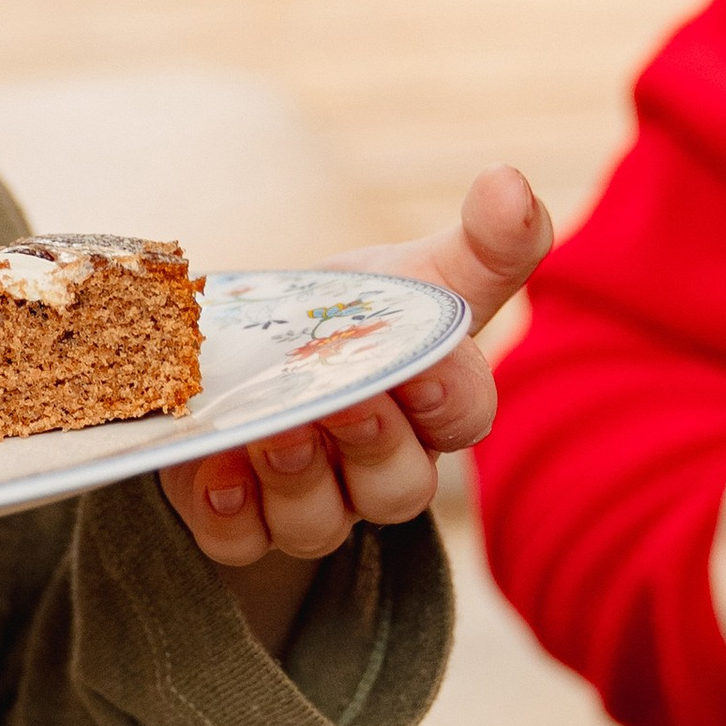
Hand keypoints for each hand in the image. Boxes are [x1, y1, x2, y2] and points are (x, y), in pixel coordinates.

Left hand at [161, 166, 551, 623]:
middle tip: (338, 397)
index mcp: (436, 410)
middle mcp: (382, 471)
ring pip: (320, 525)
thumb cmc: (361, 313)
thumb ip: (486, 239)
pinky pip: (241, 543)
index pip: (462, 417)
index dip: (449, 397)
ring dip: (296, 480)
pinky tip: (214, 471)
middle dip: (370, 443)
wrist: (258, 348)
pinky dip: (229, 514)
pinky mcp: (241, 520)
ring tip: (269, 430)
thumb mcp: (424, 271)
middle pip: (399, 488)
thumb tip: (511, 181)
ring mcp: (313, 502)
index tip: (424, 363)